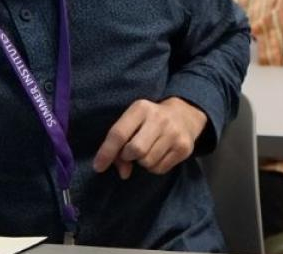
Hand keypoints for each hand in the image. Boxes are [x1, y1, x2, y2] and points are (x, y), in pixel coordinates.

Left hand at [93, 97, 207, 178]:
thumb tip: (124, 173)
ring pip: (147, 162)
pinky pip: (160, 169)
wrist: (184, 116)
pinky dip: (154, 167)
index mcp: (141, 108)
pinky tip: (158, 154)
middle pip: (135, 150)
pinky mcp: (185, 148)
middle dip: (127, 156)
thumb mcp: (132, 123)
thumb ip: (120, 145)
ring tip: (147, 150)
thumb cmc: (148, 121)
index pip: (119, 133)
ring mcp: (174, 133)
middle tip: (130, 153)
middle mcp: (159, 119)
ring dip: (142, 162)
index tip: (98, 167)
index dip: (106, 152)